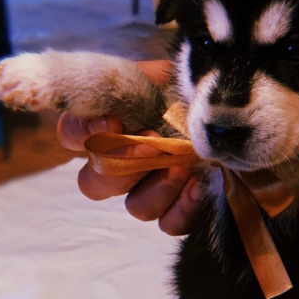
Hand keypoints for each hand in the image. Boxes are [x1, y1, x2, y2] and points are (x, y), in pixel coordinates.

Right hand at [56, 60, 201, 234]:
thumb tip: (109, 115)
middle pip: (95, 184)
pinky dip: (183, 208)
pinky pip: (170, 224)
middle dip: (125, 165)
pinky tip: (198, 185)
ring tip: (184, 163)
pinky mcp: (178, 208)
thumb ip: (129, 84)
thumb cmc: (186, 86)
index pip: (71, 134)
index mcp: (105, 127)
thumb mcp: (157, 74)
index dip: (84, 132)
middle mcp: (119, 165)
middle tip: (154, 143)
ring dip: (160, 186)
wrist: (227, 104)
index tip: (113, 121)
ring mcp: (147, 191)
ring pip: (136, 207)